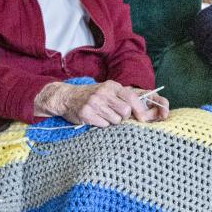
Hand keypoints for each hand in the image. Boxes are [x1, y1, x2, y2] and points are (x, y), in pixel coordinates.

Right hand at [35, 81, 163, 126]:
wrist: (67, 97)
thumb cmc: (92, 96)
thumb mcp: (108, 91)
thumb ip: (123, 98)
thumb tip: (144, 112)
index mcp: (112, 86)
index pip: (132, 98)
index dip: (140, 109)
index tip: (144, 118)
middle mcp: (104, 92)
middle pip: (125, 111)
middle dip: (124, 117)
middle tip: (116, 115)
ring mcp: (94, 102)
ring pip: (115, 120)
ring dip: (112, 121)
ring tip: (103, 115)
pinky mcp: (86, 113)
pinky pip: (103, 125)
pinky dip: (102, 124)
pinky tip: (95, 118)